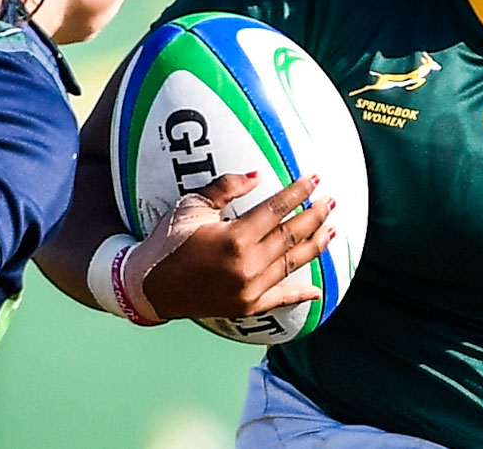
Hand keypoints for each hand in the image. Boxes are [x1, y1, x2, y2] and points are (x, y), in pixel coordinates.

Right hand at [135, 172, 334, 320]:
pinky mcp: (247, 307)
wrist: (149, 286)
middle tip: (331, 200)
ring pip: (292, 263)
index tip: (315, 178)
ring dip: (315, 245)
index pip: (276, 210)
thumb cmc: (167, 241)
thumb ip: (226, 188)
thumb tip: (259, 176)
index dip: (298, 193)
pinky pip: (280, 299)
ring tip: (333, 229)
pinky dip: (300, 294)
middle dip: (314, 215)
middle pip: (291, 236)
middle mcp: (246, 265)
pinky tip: (318, 290)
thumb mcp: (191, 206)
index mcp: (234, 238)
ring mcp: (249, 289)